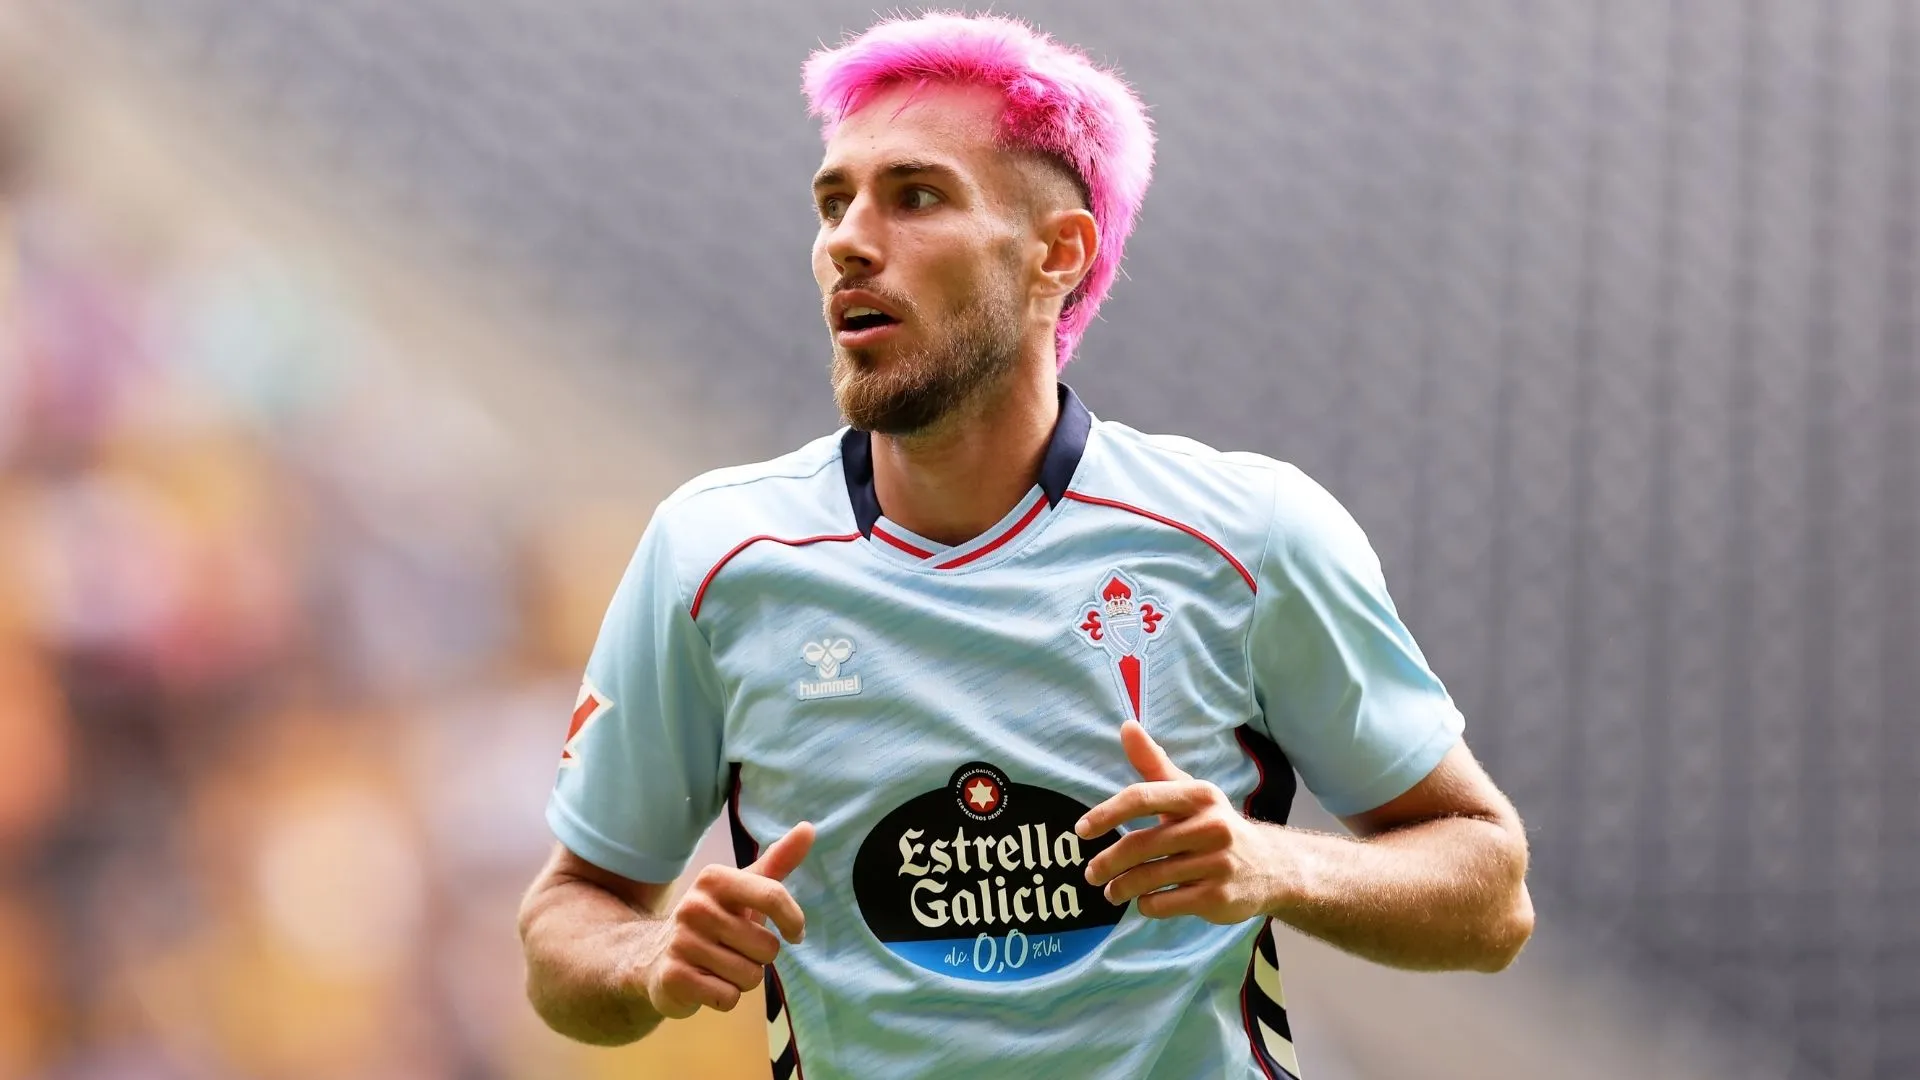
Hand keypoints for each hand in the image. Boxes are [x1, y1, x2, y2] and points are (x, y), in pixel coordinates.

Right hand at [642, 822, 813, 1017]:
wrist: (653, 957)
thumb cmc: (713, 920)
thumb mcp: (743, 888)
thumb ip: (778, 861)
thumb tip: (809, 828)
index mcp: (715, 879)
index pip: (773, 895)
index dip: (793, 920)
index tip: (795, 933)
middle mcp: (695, 907)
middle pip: (767, 947)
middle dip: (760, 957)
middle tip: (736, 949)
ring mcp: (682, 943)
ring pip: (750, 976)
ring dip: (743, 979)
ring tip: (720, 966)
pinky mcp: (674, 978)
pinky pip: (729, 998)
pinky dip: (726, 997)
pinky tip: (707, 983)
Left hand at [1076, 722, 1283, 923]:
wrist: (1270, 866)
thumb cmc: (1214, 824)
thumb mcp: (1190, 792)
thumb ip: (1154, 764)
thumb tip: (1126, 725)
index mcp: (1199, 796)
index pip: (1142, 797)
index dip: (1107, 813)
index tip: (1082, 830)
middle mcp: (1212, 827)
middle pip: (1141, 844)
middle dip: (1108, 862)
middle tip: (1092, 873)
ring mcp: (1217, 864)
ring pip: (1150, 878)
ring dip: (1122, 887)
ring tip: (1110, 891)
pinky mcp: (1218, 898)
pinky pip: (1166, 903)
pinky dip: (1146, 905)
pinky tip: (1143, 901)